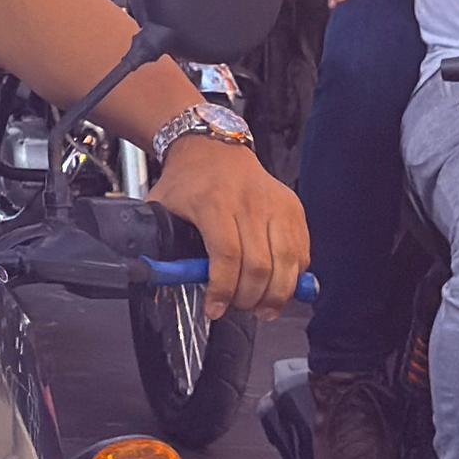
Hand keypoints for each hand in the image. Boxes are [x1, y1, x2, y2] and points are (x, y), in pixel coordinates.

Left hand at [148, 136, 309, 316]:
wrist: (214, 148)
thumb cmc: (187, 182)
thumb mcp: (162, 206)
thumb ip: (159, 239)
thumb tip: (158, 278)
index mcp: (214, 203)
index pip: (226, 255)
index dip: (223, 289)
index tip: (215, 309)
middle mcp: (250, 203)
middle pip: (259, 265)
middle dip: (249, 298)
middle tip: (238, 309)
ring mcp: (276, 205)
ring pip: (287, 262)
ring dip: (276, 294)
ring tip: (263, 310)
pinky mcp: (294, 208)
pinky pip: (301, 252)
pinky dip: (293, 276)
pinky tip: (278, 287)